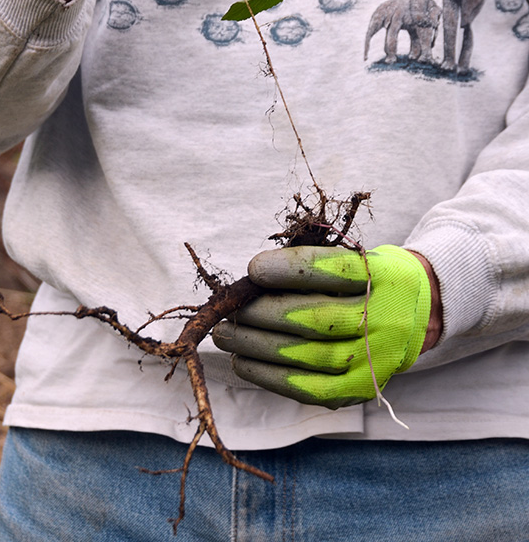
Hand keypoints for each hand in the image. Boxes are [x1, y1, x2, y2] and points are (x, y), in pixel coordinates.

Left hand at [213, 245, 438, 408]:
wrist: (420, 309)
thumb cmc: (368, 278)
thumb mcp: (354, 257)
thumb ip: (311, 265)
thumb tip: (252, 282)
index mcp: (385, 275)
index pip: (333, 270)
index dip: (288, 270)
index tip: (252, 269)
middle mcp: (388, 317)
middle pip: (317, 318)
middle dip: (263, 314)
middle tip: (230, 309)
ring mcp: (379, 358)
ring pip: (310, 357)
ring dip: (258, 348)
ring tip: (227, 336)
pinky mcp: (365, 387)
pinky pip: (313, 390)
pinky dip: (272, 378)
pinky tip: (245, 364)